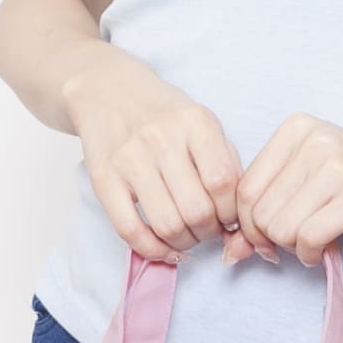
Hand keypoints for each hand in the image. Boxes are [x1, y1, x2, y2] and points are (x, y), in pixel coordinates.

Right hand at [64, 58, 259, 263]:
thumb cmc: (164, 116)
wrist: (108, 92)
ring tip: (187, 236)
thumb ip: (225, 165)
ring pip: (167, 225)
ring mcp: (130, 159)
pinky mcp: (104, 179)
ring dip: (184, 243)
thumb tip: (238, 220)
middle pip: (197, 210)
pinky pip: (130, 230)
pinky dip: (153, 250)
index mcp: (195, 122)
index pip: (224, 183)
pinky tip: (165, 249)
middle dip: (209, 233)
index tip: (228, 219)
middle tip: (207, 230)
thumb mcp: (203, 124)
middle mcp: (162, 138)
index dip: (231, 213)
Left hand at [223, 113, 342, 266]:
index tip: (267, 240)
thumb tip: (230, 251)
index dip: (247, 226)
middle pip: (258, 212)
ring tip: (315, 243)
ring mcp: (338, 166)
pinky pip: (308, 238)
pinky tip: (323, 251)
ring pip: (280, 228)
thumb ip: (271, 207)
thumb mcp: (317, 180)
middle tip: (294, 246)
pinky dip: (310, 255)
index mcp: (297, 128)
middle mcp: (315, 140)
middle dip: (270, 241)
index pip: (242, 189)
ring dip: (292, 249)